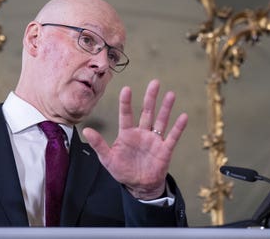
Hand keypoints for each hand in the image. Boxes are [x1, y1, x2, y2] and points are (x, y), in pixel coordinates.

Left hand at [82, 79, 188, 199]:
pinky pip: (172, 136)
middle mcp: (142, 133)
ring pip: (161, 120)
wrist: (139, 186)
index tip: (127, 89)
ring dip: (166, 108)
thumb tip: (86, 130)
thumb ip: (99, 144)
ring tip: (171, 94)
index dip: (126, 103)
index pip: (126, 114)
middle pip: (147, 112)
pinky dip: (178, 127)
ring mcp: (154, 140)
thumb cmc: (122, 171)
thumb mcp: (108, 159)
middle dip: (150, 98)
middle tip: (154, 82)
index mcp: (127, 133)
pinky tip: (183, 116)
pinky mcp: (164, 150)